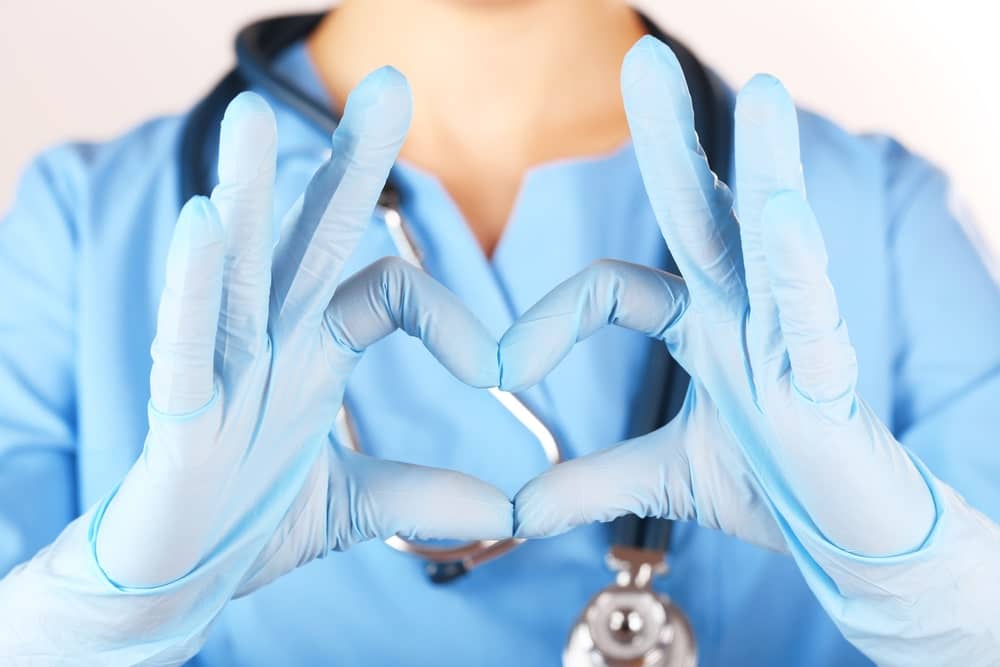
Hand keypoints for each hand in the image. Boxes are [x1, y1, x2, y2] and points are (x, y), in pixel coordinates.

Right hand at [94, 68, 510, 589]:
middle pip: (311, 236)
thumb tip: (506, 512)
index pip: (387, 291)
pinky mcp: (176, 416)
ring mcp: (220, 371)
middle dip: (350, 163)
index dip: (451, 318)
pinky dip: (194, 286)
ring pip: (239, 268)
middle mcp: (270, 344)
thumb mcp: (356, 505)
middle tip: (392, 82)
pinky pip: (185, 340)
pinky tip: (205, 223)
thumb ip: (424, 496)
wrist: (174, 585)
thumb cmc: (247, 524)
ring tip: (257, 119)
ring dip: (251, 193)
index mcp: (313, 353)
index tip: (496, 369)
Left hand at [500, 36, 935, 558]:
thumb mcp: (663, 477)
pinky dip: (797, 266)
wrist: (850, 545)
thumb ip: (589, 482)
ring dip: (766, 166)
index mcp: (705, 325)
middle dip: (673, 139)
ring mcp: (790, 337)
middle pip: (701, 212)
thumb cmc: (773, 489)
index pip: (615, 290)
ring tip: (764, 93)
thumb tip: (517, 511)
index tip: (499, 368)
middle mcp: (745, 313)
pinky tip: (782, 214)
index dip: (548, 319)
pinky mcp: (829, 379)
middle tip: (644, 60)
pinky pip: (812, 313)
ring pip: (773, 239)